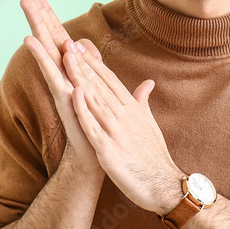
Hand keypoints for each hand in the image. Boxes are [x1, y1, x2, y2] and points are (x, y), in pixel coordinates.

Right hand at [17, 0, 103, 176]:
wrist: (95, 154)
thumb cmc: (95, 124)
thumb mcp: (99, 88)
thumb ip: (94, 68)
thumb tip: (89, 48)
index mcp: (71, 69)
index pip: (58, 35)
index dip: (47, 14)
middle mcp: (61, 74)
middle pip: (48, 37)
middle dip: (36, 13)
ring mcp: (60, 85)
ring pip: (46, 50)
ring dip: (36, 27)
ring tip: (25, 6)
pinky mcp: (62, 98)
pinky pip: (50, 74)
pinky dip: (41, 57)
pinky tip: (29, 41)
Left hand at [63, 45, 184, 214]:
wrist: (162, 185)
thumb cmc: (154, 157)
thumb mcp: (150, 124)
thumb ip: (144, 102)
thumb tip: (148, 83)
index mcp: (133, 109)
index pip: (111, 81)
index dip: (95, 63)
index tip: (80, 47)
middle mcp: (125, 116)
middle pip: (100, 85)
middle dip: (83, 64)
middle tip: (68, 43)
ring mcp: (117, 132)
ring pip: (95, 99)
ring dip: (80, 78)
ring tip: (66, 59)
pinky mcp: (109, 150)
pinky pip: (93, 126)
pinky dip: (84, 109)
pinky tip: (74, 94)